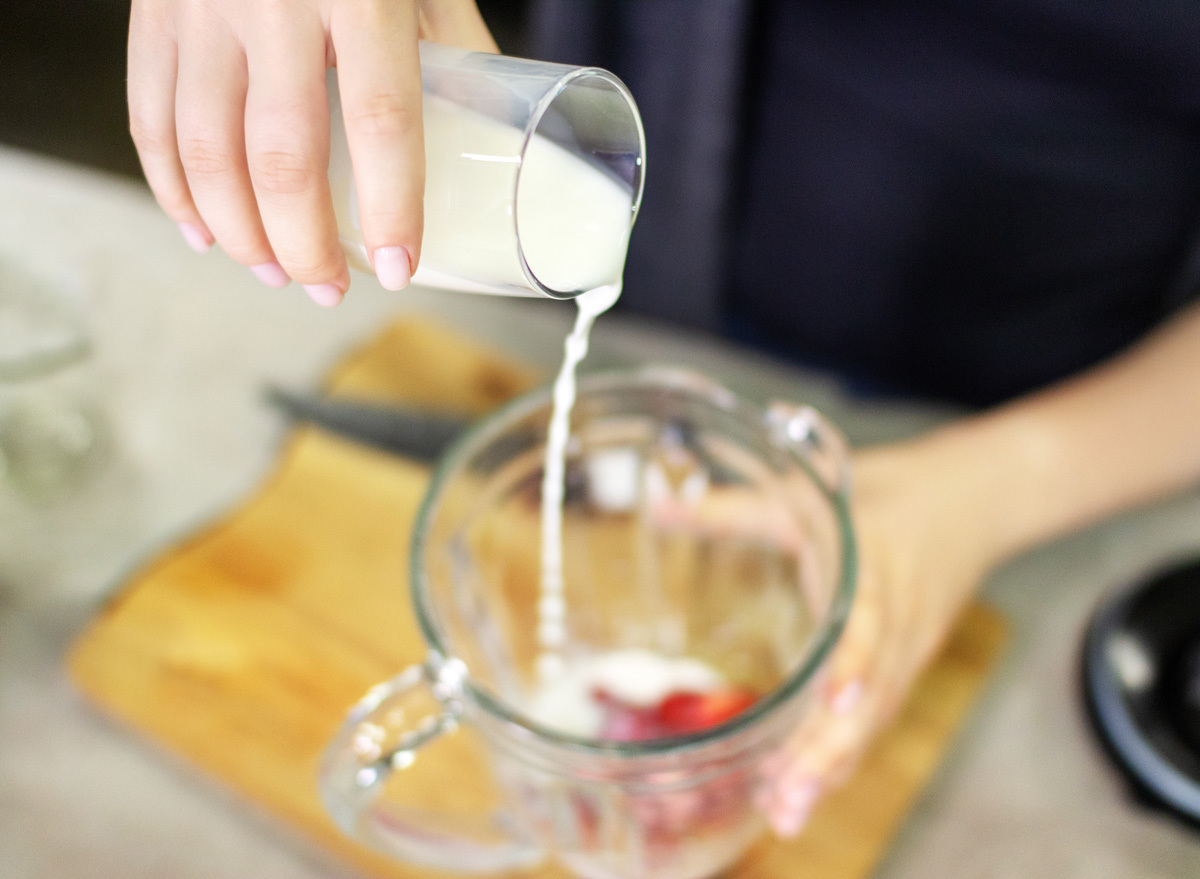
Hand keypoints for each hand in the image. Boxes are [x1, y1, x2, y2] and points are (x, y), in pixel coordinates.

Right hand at [128, 0, 494, 304]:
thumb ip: (457, 50)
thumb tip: (495, 139)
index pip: (379, 120)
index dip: (390, 206)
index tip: (399, 267)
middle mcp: (272, 0)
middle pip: (281, 157)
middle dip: (303, 244)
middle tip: (328, 289)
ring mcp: (202, 7)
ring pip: (204, 149)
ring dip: (239, 233)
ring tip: (273, 273)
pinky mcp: (154, 11)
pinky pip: (149, 117)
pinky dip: (173, 189)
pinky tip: (204, 232)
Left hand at [655, 436, 999, 835]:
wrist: (971, 501)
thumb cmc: (886, 495)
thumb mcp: (808, 494)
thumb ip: (733, 506)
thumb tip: (660, 506)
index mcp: (874, 571)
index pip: (868, 624)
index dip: (852, 665)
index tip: (833, 703)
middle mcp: (895, 621)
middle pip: (871, 698)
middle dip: (830, 752)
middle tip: (786, 801)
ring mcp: (905, 649)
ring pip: (873, 719)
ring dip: (834, 766)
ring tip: (787, 812)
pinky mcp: (903, 667)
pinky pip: (876, 719)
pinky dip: (843, 754)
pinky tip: (804, 785)